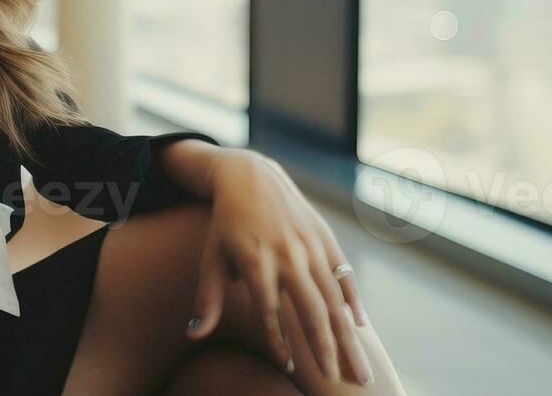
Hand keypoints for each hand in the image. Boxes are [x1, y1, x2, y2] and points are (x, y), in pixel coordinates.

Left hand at [183, 151, 370, 384]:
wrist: (251, 176)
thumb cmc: (225, 224)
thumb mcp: (211, 258)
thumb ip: (206, 299)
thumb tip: (192, 334)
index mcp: (257, 261)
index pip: (269, 312)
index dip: (278, 341)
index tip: (286, 367)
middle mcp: (288, 254)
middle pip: (312, 309)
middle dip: (326, 348)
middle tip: (341, 381)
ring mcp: (311, 245)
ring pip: (333, 297)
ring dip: (347, 334)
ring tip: (358, 364)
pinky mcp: (325, 237)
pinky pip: (343, 274)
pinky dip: (352, 300)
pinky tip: (358, 325)